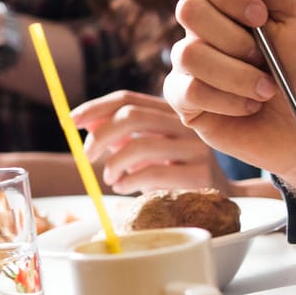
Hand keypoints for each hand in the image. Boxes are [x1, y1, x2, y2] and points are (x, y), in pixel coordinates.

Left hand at [71, 90, 231, 194]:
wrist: (225, 197)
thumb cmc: (178, 170)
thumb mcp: (149, 148)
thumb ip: (122, 135)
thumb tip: (86, 123)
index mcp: (170, 110)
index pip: (128, 97)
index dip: (95, 107)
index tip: (70, 121)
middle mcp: (185, 122)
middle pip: (132, 115)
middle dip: (101, 135)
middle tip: (87, 156)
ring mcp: (195, 147)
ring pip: (141, 145)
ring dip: (115, 162)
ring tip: (109, 178)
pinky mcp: (200, 174)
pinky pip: (154, 173)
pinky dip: (130, 181)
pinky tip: (123, 188)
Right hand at [161, 0, 295, 206]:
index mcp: (229, 0)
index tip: (262, 16)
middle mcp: (204, 28)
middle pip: (188, 10)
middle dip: (236, 38)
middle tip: (266, 56)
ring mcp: (192, 65)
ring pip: (189, 54)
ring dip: (237, 74)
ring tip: (267, 89)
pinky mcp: (187, 102)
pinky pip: (188, 90)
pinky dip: (228, 100)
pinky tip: (249, 106)